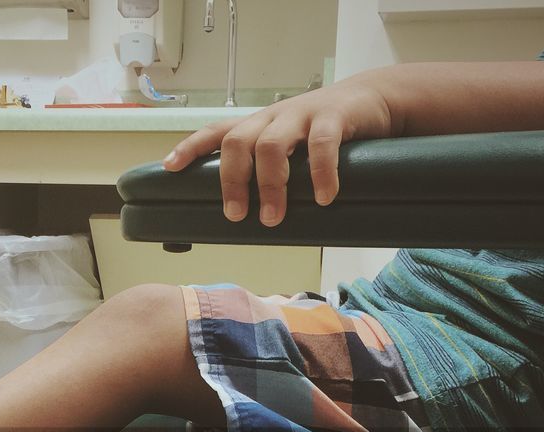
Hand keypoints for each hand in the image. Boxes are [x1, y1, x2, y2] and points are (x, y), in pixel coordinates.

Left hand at [162, 79, 394, 226]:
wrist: (374, 99)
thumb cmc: (327, 132)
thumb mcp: (293, 147)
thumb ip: (274, 171)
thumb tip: (258, 220)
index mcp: (259, 125)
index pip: (216, 131)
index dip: (191, 147)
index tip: (169, 168)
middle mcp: (274, 116)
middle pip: (238, 141)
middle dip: (232, 180)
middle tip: (236, 215)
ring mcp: (302, 113)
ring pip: (272, 145)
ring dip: (270, 185)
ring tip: (275, 218)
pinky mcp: (334, 115)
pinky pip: (321, 144)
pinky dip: (321, 173)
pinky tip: (324, 197)